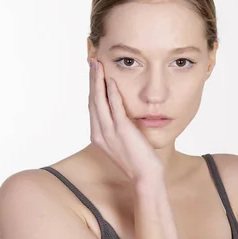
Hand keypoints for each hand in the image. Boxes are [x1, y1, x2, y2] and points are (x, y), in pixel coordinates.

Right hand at [88, 57, 163, 183]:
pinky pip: (114, 108)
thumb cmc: (138, 161)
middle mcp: (100, 133)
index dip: (92, 89)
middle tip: (92, 62)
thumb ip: (119, 127)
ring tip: (98, 65)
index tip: (93, 73)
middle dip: (92, 80)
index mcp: (98, 136)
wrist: (145, 177)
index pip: (93, 107)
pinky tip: (110, 80)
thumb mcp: (124, 142)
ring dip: (98, 81)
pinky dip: (111, 93)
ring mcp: (109, 132)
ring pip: (99, 101)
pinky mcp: (122, 131)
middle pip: (92, 101)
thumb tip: (121, 113)